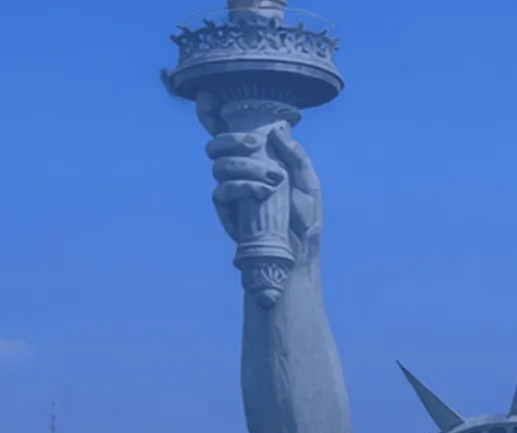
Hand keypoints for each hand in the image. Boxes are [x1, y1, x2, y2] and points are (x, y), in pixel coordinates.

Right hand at [201, 103, 322, 258]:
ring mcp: (231, 188)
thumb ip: (295, 155)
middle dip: (231, 138)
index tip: (208, 96)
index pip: (228, 131)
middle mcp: (239, 169)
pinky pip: (223, 189)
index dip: (211, 113)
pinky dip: (242, 186)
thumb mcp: (308, 182)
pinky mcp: (227, 208)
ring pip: (220, 164)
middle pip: (216, 143)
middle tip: (255, 144)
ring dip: (246, 166)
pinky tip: (263, 192)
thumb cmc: (304, 216)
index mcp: (257, 158)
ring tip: (274, 179)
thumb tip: (277, 129)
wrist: (299, 251)